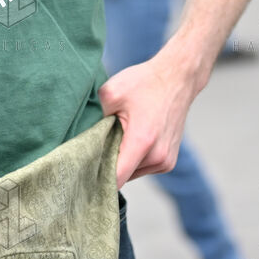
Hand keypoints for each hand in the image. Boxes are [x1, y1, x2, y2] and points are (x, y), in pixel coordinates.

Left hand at [98, 54, 201, 188]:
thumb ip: (96, 120)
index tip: (82, 176)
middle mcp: (157, 157)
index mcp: (142, 141)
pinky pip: (142, 168)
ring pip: (132, 173)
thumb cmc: (145, 83)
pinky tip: (132, 138)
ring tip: (119, 136)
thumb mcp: (111, 93)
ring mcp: (165, 161)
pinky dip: (133, 159)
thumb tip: (87, 141)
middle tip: (97, 144)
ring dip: (122, 161)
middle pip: (122, 176)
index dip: (96, 180)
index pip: (115, 179)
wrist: (177, 78)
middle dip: (107, 164)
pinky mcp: (169, 161)